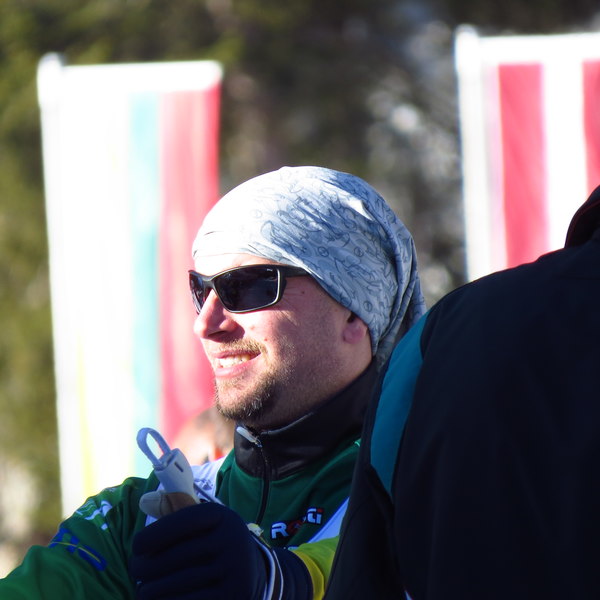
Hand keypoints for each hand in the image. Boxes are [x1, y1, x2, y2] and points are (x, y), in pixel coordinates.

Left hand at [130, 502, 310, 599]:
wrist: (255, 575)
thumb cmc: (216, 545)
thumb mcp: (204, 524)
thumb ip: (175, 511)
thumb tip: (144, 500)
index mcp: (222, 516)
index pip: (181, 522)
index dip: (153, 534)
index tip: (136, 546)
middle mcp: (231, 540)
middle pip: (171, 557)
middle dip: (144, 568)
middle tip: (136, 572)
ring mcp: (233, 571)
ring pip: (172, 585)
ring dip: (149, 591)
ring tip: (144, 590)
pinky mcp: (232, 596)